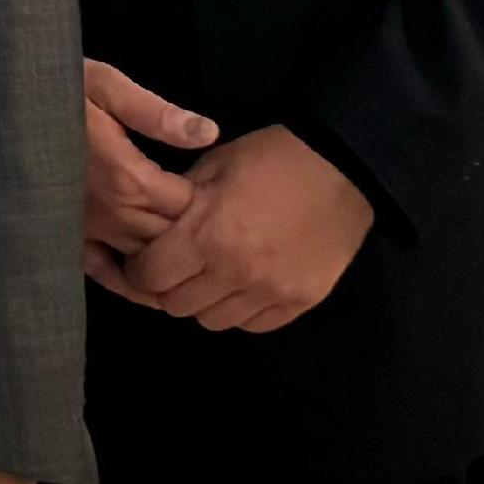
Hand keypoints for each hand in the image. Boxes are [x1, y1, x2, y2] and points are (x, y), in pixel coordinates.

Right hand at [81, 59, 212, 277]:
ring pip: (140, 260)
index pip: (186, 208)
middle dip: (198, 242)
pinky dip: (124, 278)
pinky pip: (100, 268)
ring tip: (199, 265)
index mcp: (125, 177)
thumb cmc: (50, 89)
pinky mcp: (62, 233)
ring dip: (169, 263)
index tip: (233, 202)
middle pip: (169, 241)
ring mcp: (82, 228)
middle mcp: (106, 212)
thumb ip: (155, 112)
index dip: (213, 209)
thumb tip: (207, 133)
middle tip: (227, 242)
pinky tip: (144, 280)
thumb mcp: (102, 84)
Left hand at [108, 124, 371, 333]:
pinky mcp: (300, 302)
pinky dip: (241, 310)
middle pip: (177, 306)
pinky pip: (253, 325)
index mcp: (206, 235)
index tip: (146, 256)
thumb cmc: (269, 159)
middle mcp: (236, 272)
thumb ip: (176, 205)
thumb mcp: (211, 167)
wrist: (344, 167)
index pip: (149, 277)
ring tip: (212, 276)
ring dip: (204, 301)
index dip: (140, 268)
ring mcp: (271, 292)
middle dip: (168, 287)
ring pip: (213, 321)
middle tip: (177, 267)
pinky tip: (243, 285)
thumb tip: (147, 231)